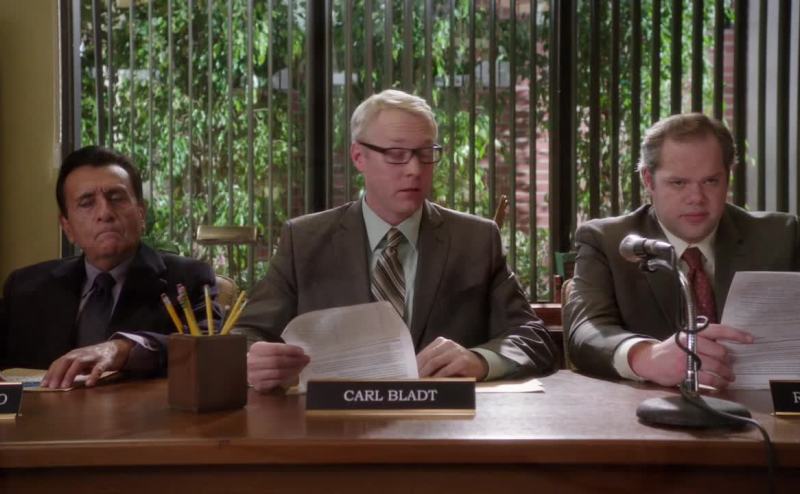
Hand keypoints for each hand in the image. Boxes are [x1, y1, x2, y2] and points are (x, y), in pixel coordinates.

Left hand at [41, 339, 133, 388]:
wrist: (115, 348)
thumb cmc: (94, 358)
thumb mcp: (80, 362)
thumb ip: (69, 369)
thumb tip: (54, 382)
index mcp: (73, 355)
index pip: (58, 362)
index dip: (50, 373)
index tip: (43, 385)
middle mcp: (81, 354)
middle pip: (66, 361)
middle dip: (57, 374)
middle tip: (52, 387)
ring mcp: (93, 357)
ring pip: (79, 363)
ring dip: (70, 374)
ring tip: (65, 386)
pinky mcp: (105, 361)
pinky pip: (98, 368)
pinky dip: (93, 376)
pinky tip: (89, 384)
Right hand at [247, 342, 309, 392]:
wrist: (247, 369)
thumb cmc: (262, 358)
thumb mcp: (267, 349)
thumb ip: (281, 349)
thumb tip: (300, 353)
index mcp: (257, 349)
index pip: (276, 349)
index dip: (290, 350)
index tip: (301, 351)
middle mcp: (254, 362)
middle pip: (278, 362)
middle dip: (295, 361)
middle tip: (306, 359)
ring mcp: (255, 375)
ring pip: (279, 373)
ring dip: (294, 370)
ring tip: (302, 367)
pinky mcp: (259, 385)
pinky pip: (277, 382)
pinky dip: (288, 378)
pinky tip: (294, 374)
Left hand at [416, 337, 488, 379]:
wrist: (479, 364)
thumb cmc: (458, 363)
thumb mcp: (444, 359)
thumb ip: (432, 361)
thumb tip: (415, 372)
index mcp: (441, 342)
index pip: (424, 352)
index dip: (415, 363)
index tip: (409, 373)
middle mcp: (448, 344)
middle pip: (428, 357)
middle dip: (419, 369)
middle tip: (413, 379)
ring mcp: (456, 351)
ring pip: (435, 362)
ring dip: (426, 373)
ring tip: (420, 381)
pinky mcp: (462, 361)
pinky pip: (446, 370)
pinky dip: (438, 377)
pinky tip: (433, 382)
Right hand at [629, 324, 752, 388]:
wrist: (650, 361)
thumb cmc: (671, 351)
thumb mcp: (685, 339)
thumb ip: (703, 340)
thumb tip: (727, 348)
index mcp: (693, 332)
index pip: (718, 330)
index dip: (736, 334)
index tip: (750, 339)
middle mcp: (691, 342)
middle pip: (720, 351)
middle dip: (728, 362)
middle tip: (729, 367)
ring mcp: (687, 357)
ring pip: (717, 366)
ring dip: (726, 374)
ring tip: (729, 377)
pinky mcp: (685, 371)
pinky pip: (709, 378)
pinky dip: (718, 383)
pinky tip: (720, 384)